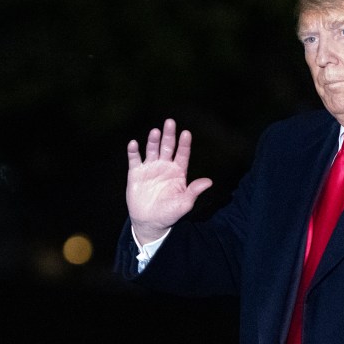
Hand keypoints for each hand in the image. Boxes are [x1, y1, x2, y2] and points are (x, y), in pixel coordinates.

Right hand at [125, 118, 212, 244]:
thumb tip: (209, 182)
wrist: (150, 222)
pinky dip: (134, 152)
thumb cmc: (170, 212)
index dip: (184, 144)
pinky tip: (134, 144)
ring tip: (155, 132)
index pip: (182, 154)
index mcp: (178, 172)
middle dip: (169, 135)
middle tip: (170, 122)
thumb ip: (194, 191)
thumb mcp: (185, 203)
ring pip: (152, 150)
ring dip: (153, 141)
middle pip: (167, 147)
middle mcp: (164, 166)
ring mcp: (150, 168)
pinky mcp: (136, 173)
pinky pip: (135, 160)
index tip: (186, 133)